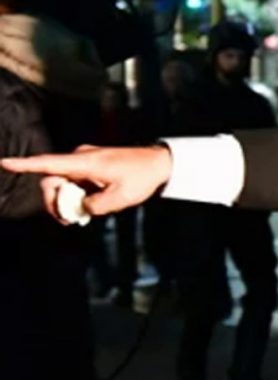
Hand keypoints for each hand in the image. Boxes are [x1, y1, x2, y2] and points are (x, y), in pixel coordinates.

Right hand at [1, 145, 171, 220]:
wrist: (160, 163)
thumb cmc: (142, 177)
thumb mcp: (120, 198)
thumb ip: (95, 206)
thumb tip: (80, 208)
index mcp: (85, 162)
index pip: (49, 164)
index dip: (25, 165)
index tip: (4, 163)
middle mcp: (81, 158)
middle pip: (51, 181)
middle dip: (53, 202)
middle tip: (67, 220)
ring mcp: (86, 161)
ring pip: (63, 183)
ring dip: (65, 201)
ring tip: (78, 217)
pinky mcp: (91, 166)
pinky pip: (75, 182)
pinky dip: (75, 195)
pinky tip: (87, 207)